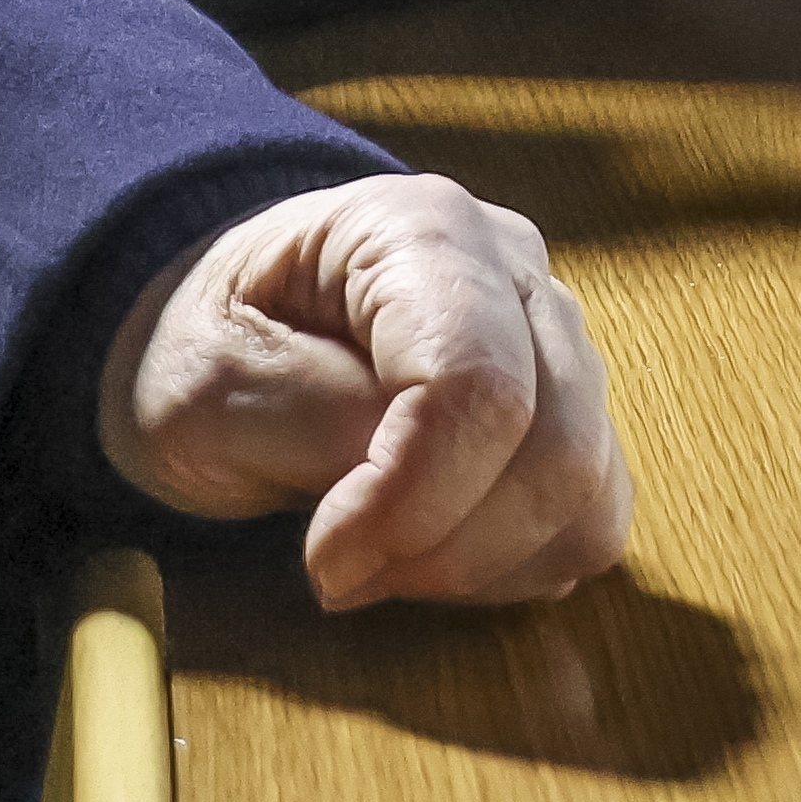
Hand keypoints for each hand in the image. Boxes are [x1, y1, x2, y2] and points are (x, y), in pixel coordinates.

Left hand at [100, 175, 632, 609]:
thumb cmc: (209, 342)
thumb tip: (410, 482)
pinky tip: (433, 553)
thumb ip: (313, 417)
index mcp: (421, 228)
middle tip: (346, 573)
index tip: (326, 562)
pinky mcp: (574, 411)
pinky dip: (519, 564)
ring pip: (587, 488)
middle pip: (556, 443)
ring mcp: (557, 337)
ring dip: (483, 561)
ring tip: (381, 557)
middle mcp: (515, 268)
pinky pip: (593, 516)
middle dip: (450, 546)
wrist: (225, 330)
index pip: (477, 382)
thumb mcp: (207, 378)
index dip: (413, 499)